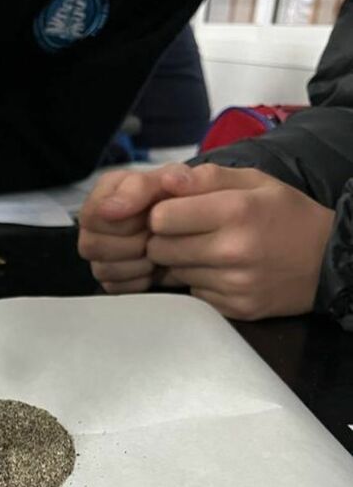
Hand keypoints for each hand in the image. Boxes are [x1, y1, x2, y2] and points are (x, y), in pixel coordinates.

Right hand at [78, 165, 191, 292]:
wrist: (187, 223)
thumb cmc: (178, 199)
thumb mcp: (176, 180)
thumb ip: (163, 180)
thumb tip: (140, 194)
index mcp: (104, 193)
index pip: (93, 213)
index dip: (120, 220)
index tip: (148, 218)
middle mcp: (93, 225)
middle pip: (92, 245)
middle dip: (133, 243)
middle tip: (156, 234)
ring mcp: (98, 253)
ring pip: (103, 268)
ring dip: (138, 262)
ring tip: (158, 248)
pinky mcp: (109, 277)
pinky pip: (115, 286)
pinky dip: (139, 279)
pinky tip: (154, 266)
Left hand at [148, 164, 334, 319]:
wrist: (327, 262)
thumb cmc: (286, 214)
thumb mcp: (255, 181)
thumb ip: (207, 176)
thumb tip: (165, 179)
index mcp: (235, 211)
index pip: (161, 218)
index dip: (161, 213)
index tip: (173, 211)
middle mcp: (232, 251)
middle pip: (160, 249)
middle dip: (165, 239)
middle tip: (185, 233)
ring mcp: (232, 285)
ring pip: (173, 273)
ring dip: (181, 262)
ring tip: (208, 250)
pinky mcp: (233, 309)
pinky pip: (193, 293)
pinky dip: (199, 282)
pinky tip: (221, 271)